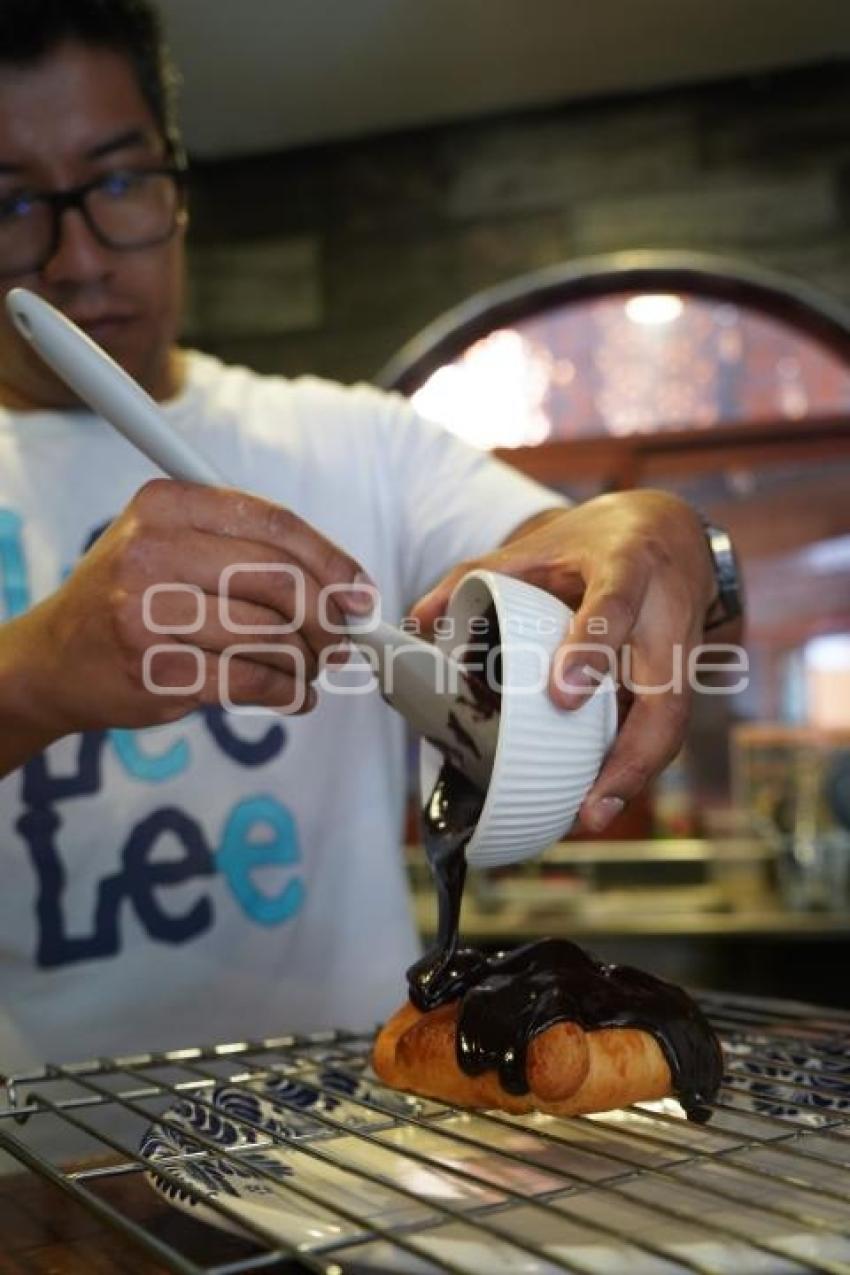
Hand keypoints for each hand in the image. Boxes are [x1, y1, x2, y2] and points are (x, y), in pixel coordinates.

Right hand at [2, 479, 372, 747]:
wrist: (53, 661)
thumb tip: (347, 585)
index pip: (274, 523)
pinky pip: (251, 679)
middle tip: (342, 640)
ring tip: (311, 669)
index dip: (332, 560)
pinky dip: (288, 691)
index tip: (360, 592)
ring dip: (308, 661)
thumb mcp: (172, 545)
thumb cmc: (132, 599)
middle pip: (280, 580)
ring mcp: (147, 612)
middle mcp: (151, 551)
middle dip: (328, 617)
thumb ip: (248, 550)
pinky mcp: (154, 670)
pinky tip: (294, 694)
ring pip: (270, 635)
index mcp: (165, 505)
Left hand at [412, 491, 717, 832]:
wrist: (676, 532)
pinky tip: (594, 800)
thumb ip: (477, 574)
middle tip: (589, 804)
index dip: (592, 650)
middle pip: (667, 693)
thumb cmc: (600, 542)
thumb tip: (417, 620)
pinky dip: (631, 768)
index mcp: (629, 566)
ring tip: (587, 816)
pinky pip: (663, 731)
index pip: (616, 606)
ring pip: (672, 724)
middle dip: (632, 754)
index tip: (561, 696)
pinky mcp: (683, 683)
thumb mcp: (542, 543)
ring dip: (633, 776)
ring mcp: (683, 655)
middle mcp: (666, 615)